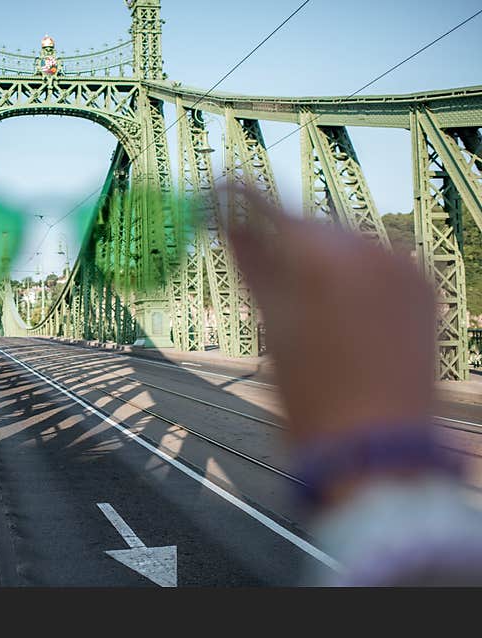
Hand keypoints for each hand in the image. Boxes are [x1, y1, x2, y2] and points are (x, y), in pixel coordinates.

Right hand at [225, 188, 436, 441]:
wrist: (377, 447)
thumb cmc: (312, 396)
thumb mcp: (271, 325)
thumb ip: (250, 262)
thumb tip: (224, 219)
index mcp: (326, 259)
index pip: (274, 208)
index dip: (240, 197)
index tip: (218, 186)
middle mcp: (373, 249)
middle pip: (311, 223)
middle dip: (282, 234)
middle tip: (254, 252)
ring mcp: (405, 266)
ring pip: (344, 241)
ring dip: (317, 255)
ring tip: (298, 295)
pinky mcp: (424, 285)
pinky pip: (374, 260)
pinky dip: (349, 271)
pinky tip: (334, 305)